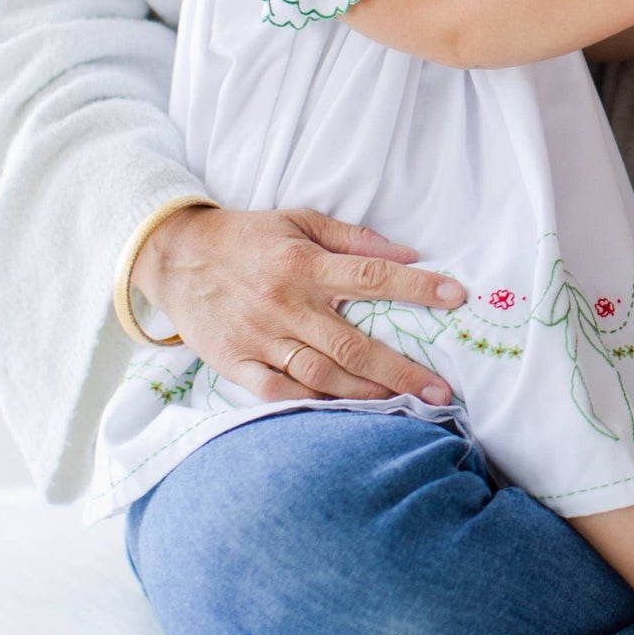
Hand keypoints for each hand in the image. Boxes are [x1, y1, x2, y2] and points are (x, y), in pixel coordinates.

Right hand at [132, 203, 464, 404]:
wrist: (177, 257)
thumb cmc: (249, 237)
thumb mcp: (301, 221)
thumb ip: (354, 240)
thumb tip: (408, 254)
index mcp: (304, 264)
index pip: (371, 275)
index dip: (418, 287)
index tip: (457, 297)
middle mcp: (285, 304)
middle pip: (352, 345)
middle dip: (401, 370)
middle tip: (441, 390)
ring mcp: (260, 338)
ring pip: (321, 375)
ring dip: (366, 394)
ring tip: (406, 406)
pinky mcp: (236, 364)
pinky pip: (279, 393)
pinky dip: (313, 404)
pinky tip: (346, 413)